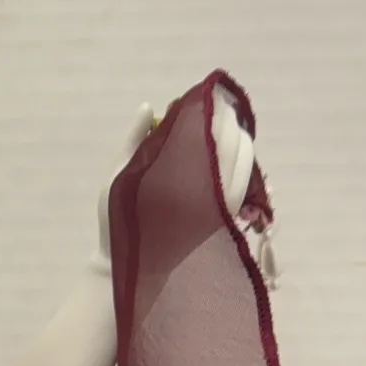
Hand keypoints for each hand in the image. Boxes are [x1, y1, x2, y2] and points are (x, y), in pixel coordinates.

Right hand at [96, 90, 257, 270]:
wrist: (140, 265)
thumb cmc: (121, 220)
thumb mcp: (120, 175)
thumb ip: (135, 138)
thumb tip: (149, 106)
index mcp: (180, 174)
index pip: (206, 133)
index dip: (213, 113)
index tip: (211, 100)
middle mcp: (205, 189)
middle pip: (228, 145)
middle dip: (229, 124)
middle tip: (225, 108)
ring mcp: (220, 204)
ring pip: (243, 164)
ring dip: (241, 142)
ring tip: (234, 127)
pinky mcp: (227, 216)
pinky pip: (245, 184)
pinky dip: (245, 164)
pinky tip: (239, 153)